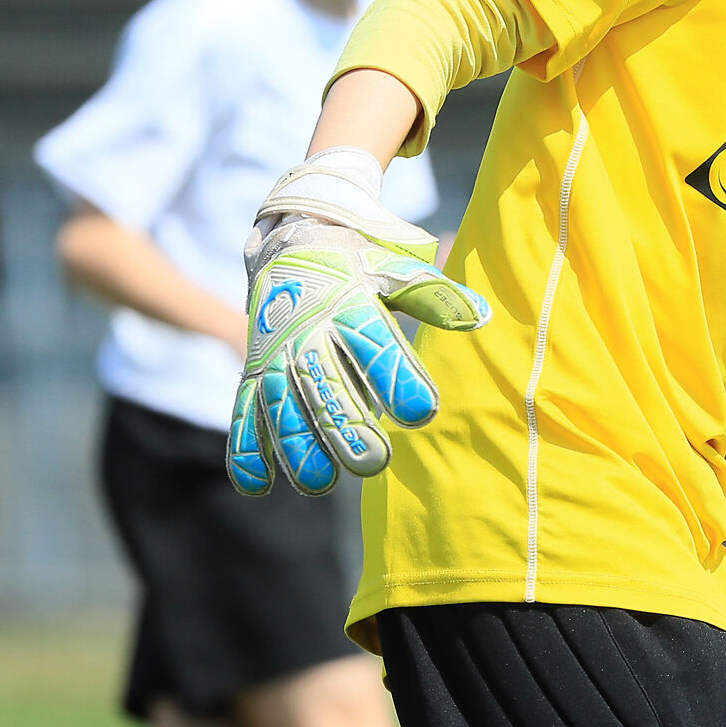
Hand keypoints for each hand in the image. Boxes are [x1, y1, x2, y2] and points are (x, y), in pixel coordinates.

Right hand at [226, 147, 489, 496]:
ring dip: (295, 445)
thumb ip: (434, 297)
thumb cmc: (361, 265)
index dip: (398, 378)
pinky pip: (244, 411)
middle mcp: (307, 330)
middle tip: (372, 463)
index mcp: (349, 304)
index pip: (374, 343)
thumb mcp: (397, 269)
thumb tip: (481, 316)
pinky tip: (257, 486)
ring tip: (319, 482)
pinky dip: (246, 448)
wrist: (294, 240)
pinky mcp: (254, 371)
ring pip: (281, 403)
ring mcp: (276, 352)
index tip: (422, 413)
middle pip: (324, 381)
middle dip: (345, 424)